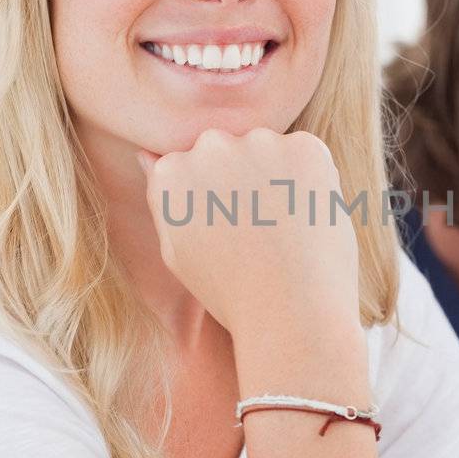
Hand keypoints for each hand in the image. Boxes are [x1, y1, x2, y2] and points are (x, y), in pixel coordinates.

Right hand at [136, 127, 361, 340]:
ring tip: (285, 230)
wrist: (289, 314)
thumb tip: (147, 155)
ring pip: (269, 149)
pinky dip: (311, 180)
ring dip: (278, 176)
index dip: (216, 200)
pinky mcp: (304, 147)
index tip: (231, 231)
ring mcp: (258, 143)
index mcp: (171, 172)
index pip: (192, 164)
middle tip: (261, 231)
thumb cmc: (231, 293)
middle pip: (228, 149)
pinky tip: (307, 221)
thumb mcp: (177, 252)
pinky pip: (306, 154)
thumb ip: (163, 198)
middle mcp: (209, 147)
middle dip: (244, 178)